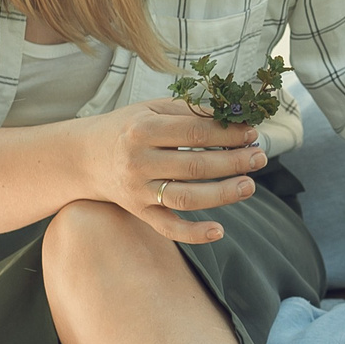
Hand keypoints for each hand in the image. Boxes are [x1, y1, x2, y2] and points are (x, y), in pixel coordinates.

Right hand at [91, 98, 268, 244]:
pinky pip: (168, 227)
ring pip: (187, 197)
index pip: (195, 132)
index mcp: (143, 129)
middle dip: (233, 162)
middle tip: (260, 157)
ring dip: (223, 194)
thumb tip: (232, 117)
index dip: (227, 134)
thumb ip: (189, 112)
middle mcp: (138, 161)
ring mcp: (138, 190)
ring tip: (249, 186)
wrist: (83, 156)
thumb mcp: (151, 110)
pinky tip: (219, 231)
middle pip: (196, 165)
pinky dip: (193, 234)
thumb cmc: (126, 128)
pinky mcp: (138, 211)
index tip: (252, 133)